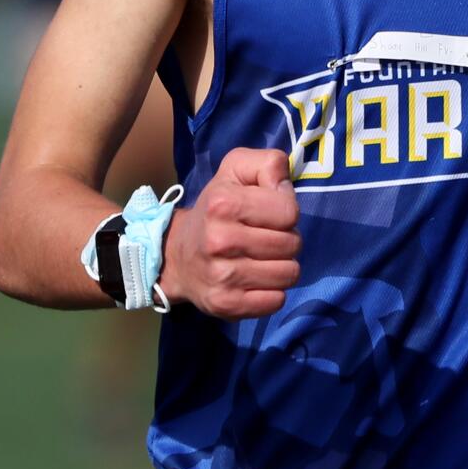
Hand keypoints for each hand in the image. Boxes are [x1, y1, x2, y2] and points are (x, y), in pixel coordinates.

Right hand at [159, 146, 300, 318]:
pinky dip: (272, 292)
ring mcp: (222, 277)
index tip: (268, 214)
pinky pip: (276, 301)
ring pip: (289, 274)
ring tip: (262, 259)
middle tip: (265, 238)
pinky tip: (256, 280)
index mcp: (223, 204)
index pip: (289, 212)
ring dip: (282, 266)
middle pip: (293, 245)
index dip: (285, 212)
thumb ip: (268, 163)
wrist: (175, 255)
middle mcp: (220, 241)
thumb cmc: (215, 209)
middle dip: (286, 240)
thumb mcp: (236, 171)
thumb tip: (285, 184)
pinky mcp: (226, 304)